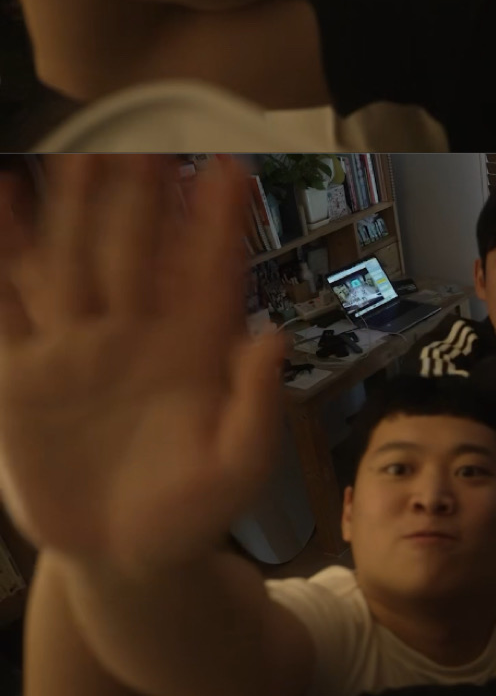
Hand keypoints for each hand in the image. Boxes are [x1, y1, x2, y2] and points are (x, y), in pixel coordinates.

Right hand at [0, 156, 289, 569]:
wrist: (124, 559)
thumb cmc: (190, 511)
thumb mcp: (236, 467)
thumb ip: (255, 405)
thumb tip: (270, 337)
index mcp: (190, 346)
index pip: (206, 271)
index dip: (216, 223)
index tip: (231, 169)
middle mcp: (134, 333)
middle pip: (135, 250)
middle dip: (140, 196)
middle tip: (144, 136)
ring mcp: (78, 349)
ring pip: (75, 262)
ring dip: (76, 211)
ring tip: (77, 151)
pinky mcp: (26, 377)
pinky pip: (11, 307)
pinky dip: (5, 255)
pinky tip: (6, 200)